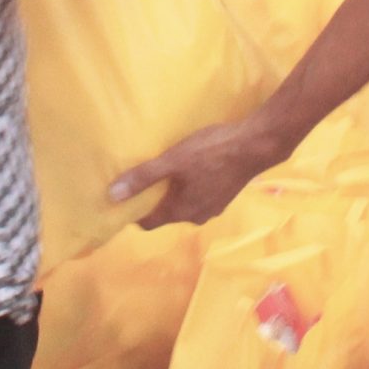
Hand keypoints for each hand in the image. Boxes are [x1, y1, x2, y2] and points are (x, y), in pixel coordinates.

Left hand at [112, 120, 281, 227]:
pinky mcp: (226, 195)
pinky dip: (191, 186)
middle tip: (143, 176)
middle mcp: (196, 216)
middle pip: (166, 213)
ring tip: (167, 169)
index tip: (122, 196)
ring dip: (173, 191)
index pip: (147, 223)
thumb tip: (112, 196)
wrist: (256, 145)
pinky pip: (199, 195)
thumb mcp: (173, 161)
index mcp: (181, 212)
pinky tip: (193, 166)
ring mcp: (214, 207)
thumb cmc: (212, 152)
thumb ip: (143, 177)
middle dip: (153, 199)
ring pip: (184, 204)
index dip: (133, 212)